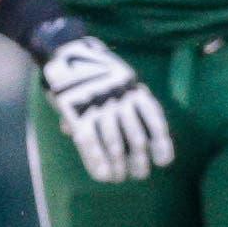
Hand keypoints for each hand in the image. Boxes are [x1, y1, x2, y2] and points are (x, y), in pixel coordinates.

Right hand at [41, 35, 173, 182]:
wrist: (64, 48)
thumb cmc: (92, 68)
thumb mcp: (113, 79)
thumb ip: (118, 105)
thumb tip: (122, 132)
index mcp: (132, 88)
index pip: (153, 118)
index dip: (161, 142)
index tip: (164, 161)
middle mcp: (119, 99)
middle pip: (136, 137)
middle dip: (139, 160)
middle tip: (140, 174)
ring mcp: (98, 106)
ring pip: (114, 144)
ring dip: (118, 165)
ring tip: (119, 178)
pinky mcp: (77, 112)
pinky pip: (89, 142)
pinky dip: (96, 161)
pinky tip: (103, 176)